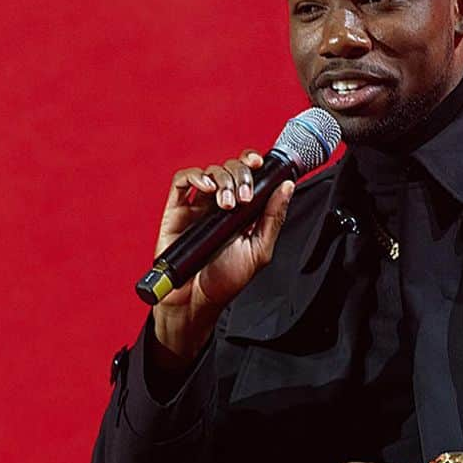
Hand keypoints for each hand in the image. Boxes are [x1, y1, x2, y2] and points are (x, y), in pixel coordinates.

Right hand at [152, 149, 293, 363]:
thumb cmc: (225, 280)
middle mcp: (220, 204)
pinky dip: (196, 177)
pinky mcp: (176, 210)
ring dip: (222, 180)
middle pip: (230, 168)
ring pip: (210, 171)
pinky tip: (207, 190)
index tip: (259, 164)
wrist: (196, 300)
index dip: (252, 162)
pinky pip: (182, 180)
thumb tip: (286, 186)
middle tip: (243, 199)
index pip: (248, 174)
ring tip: (225, 205)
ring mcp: (198, 205)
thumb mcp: (259, 250)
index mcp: (242, 211)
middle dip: (240, 176)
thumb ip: (273, 217)